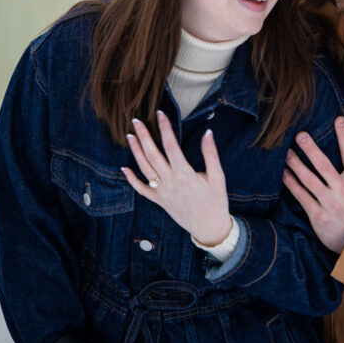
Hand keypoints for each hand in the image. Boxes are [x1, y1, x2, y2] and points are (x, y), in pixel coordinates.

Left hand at [122, 111, 232, 245]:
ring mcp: (162, 192)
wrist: (210, 228)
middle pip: (152, 154)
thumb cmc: (216, 201)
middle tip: (136, 120)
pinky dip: (132, 179)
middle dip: (144, 136)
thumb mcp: (218, 177)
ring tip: (130, 136)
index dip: (165, 128)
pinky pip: (142, 190)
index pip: (171, 145)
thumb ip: (211, 154)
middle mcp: (170, 182)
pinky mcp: (160, 201)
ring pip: (145, 169)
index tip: (160, 114)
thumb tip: (208, 133)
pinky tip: (125, 168)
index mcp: (185, 174)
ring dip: (136, 152)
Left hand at [283, 116, 343, 252]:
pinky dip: (291, 184)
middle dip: (311, 149)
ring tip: (285, 152)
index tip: (338, 119)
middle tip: (300, 134)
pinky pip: (301, 196)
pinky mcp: (318, 215)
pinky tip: (283, 173)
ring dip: (296, 164)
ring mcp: (330, 204)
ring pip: (309, 180)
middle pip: (324, 166)